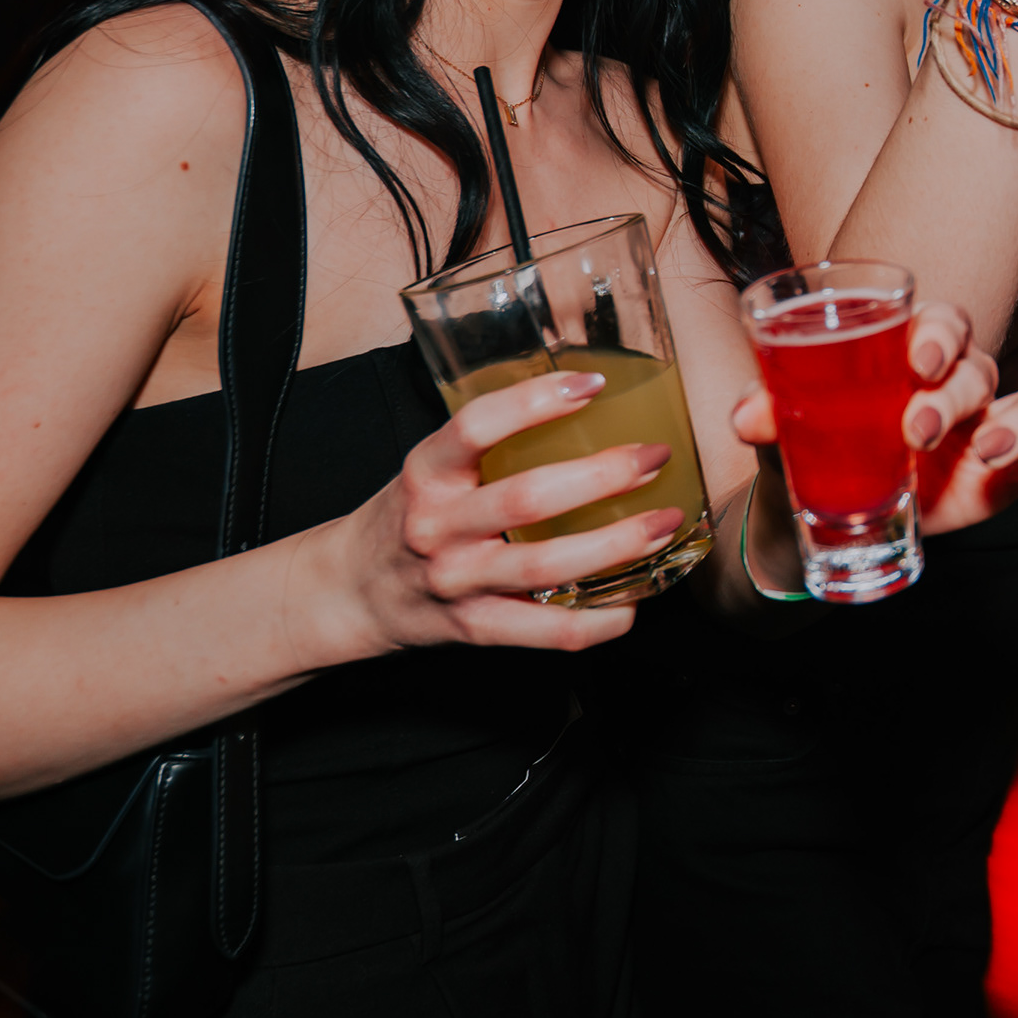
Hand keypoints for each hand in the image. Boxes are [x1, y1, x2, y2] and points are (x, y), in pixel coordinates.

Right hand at [338, 367, 677, 653]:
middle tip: (654, 456)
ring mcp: (456, 582)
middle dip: (603, 476)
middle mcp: (436, 527)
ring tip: (666, 524)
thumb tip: (584, 398)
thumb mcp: (431, 468)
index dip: (536, 401)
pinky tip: (634, 602)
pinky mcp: (474, 628)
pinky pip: (546, 632)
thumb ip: (487, 444)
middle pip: (526, 500)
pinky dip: (598, 620)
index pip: (476, 426)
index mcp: (426, 473)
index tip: (595, 385)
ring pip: (544, 566)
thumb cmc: (409, 517)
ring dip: (615, 545)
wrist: (352, 592)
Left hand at [724, 299, 1017, 537]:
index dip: (939, 333)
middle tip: (917, 428)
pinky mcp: (1011, 475)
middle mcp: (960, 384)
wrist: (825, 510)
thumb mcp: (791, 429)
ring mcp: (990, 429)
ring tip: (989, 453)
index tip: (917, 355)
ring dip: (1017, 425)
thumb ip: (773, 412)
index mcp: (911, 357)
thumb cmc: (815, 443)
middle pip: (981, 369)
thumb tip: (745, 414)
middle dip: (955, 395)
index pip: (943, 323)